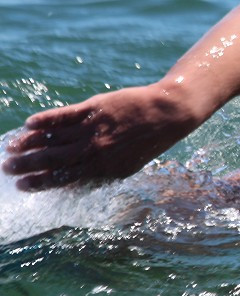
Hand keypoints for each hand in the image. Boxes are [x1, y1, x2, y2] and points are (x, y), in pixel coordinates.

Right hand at [2, 84, 199, 190]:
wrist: (167, 115)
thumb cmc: (147, 142)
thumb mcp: (127, 166)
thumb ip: (99, 175)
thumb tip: (74, 186)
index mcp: (102, 168)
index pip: (64, 178)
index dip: (40, 183)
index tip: (21, 186)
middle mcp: (94, 151)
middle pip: (53, 160)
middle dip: (27, 166)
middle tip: (7, 168)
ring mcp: (92, 129)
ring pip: (53, 139)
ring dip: (29, 144)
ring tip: (12, 148)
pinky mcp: (94, 109)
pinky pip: (64, 116)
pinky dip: (45, 120)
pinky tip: (30, 124)